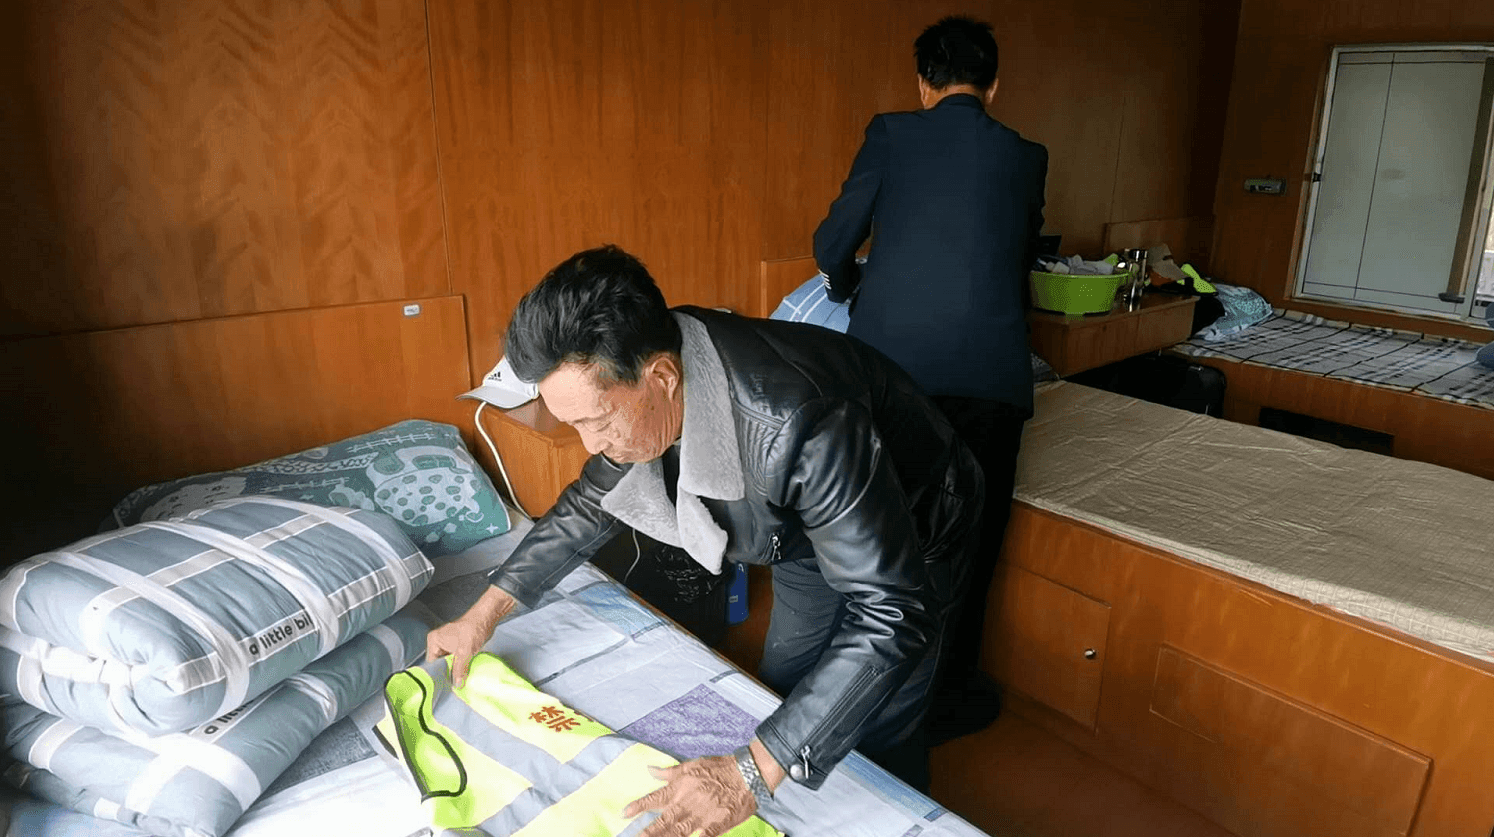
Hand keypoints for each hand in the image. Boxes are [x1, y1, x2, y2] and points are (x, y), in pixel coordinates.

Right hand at [425, 585, 515, 685]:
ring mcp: (447, 645)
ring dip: (455, 671)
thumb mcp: (464, 651)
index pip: (432, 664)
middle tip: (455, 684)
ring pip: (449, 663)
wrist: (487, 618)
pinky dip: (460, 666)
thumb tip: (457, 685)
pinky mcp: (457, 647)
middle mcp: (437, 643)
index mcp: (433, 641)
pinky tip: (465, 673)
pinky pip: (456, 660)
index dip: (439, 674)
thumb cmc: (473, 630)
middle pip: (440, 664)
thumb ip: (459, 668)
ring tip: (460, 681)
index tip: (447, 685)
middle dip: (448, 673)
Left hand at [623, 755, 754, 836]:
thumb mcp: (692, 765)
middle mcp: (688, 802)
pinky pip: (704, 836)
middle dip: (647, 831)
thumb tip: (650, 770)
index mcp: (681, 787)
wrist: (747, 773)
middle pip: (663, 820)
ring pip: (679, 832)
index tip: (623, 814)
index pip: (655, 799)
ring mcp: (702, 815)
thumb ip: (670, 772)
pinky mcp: (717, 824)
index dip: (638, 807)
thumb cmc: (719, 768)